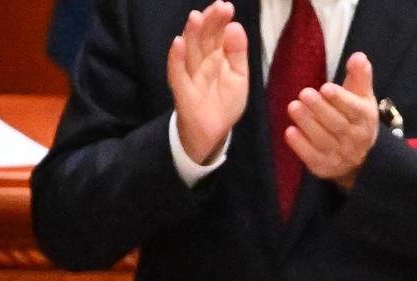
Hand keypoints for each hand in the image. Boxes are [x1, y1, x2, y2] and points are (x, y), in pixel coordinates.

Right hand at [167, 0, 248, 164]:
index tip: (227, 7)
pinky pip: (177, 73)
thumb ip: (237, 53)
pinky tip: (178, 43)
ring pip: (190, 51)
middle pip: (203, 38)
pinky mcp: (182, 91)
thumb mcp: (239, 76)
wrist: (214, 131)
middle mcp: (200, 60)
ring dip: (191, 34)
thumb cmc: (225, 101)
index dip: (220, 20)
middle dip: (210, 22)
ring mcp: (190, 74)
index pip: (216, 33)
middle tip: (219, 7)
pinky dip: (177, 59)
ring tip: (196, 17)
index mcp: (215, 55)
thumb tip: (236, 26)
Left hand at [285, 51, 379, 189]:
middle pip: (337, 125)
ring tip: (293, 107)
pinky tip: (290, 132)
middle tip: (304, 93)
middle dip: (320, 109)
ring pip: (323, 140)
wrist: (360, 157)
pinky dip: (300, 146)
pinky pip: (312, 158)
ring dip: (307, 124)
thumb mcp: (362, 96)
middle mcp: (354, 140)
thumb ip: (359, 76)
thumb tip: (358, 56)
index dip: (340, 100)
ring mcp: (340, 156)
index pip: (354, 110)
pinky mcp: (324, 167)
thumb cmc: (356, 118)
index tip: (326, 88)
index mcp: (364, 120)